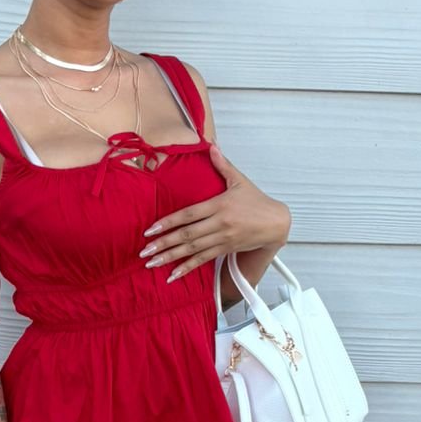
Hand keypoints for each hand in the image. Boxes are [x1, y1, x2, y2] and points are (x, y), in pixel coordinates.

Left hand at [137, 143, 289, 280]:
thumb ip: (223, 165)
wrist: (276, 223)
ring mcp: (222, 238)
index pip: (189, 215)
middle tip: (144, 251)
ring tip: (151, 263)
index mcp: (219, 205)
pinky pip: (203, 260)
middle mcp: (219, 224)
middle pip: (187, 235)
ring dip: (171, 257)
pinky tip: (172, 275)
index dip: (168, 222)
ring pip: (193, 250)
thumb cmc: (257, 201)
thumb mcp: (240, 180)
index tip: (150, 230)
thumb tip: (211, 146)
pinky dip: (187, 268)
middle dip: (164, 243)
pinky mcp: (225, 249)